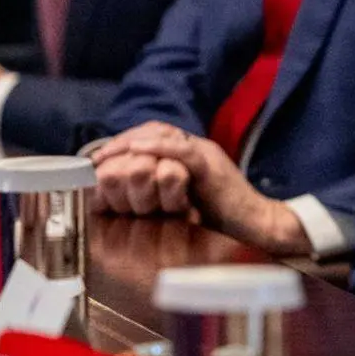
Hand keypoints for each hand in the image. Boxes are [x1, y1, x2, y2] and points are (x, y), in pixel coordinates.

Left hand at [95, 122, 311, 255]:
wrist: (256, 227)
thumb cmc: (221, 223)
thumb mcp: (184, 204)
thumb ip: (163, 194)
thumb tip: (125, 198)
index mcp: (191, 156)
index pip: (154, 134)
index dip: (125, 142)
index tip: (99, 160)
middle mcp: (198, 149)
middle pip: (156, 128)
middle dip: (123, 141)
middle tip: (98, 158)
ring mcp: (205, 154)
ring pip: (166, 133)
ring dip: (132, 142)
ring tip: (109, 155)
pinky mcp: (211, 165)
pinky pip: (182, 149)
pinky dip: (157, 147)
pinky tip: (137, 152)